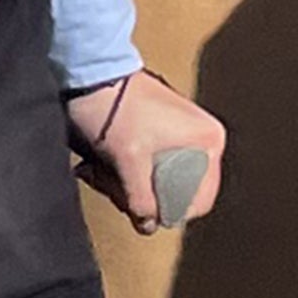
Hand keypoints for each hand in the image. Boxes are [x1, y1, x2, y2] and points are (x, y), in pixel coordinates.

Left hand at [67, 70, 226, 234]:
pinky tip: (103, 166)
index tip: (140, 209)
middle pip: (178, 194)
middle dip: (141, 197)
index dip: (168, 211)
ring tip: (102, 173)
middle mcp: (202, 139)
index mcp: (207, 142)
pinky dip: (126, 173)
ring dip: (128, 187)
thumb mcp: (128, 160)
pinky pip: (150, 169)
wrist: (89, 72)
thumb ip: (141, 199)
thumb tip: (148, 225)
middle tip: (113, 186)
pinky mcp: (162, 135)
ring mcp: (182, 136)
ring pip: (160, 184)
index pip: (199, 200)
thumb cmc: (111, 105)